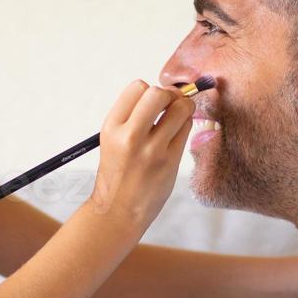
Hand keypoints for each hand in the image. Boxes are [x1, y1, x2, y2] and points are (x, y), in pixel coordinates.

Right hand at [87, 81, 193, 230]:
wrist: (118, 210)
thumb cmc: (118, 172)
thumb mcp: (112, 140)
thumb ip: (132, 117)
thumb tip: (164, 94)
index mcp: (111, 127)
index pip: (137, 87)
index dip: (150, 89)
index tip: (154, 101)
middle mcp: (130, 136)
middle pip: (159, 93)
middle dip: (170, 94)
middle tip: (171, 104)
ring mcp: (151, 150)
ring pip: (180, 109)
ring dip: (183, 107)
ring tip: (178, 117)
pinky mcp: (169, 162)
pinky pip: (186, 129)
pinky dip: (186, 125)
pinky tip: (178, 133)